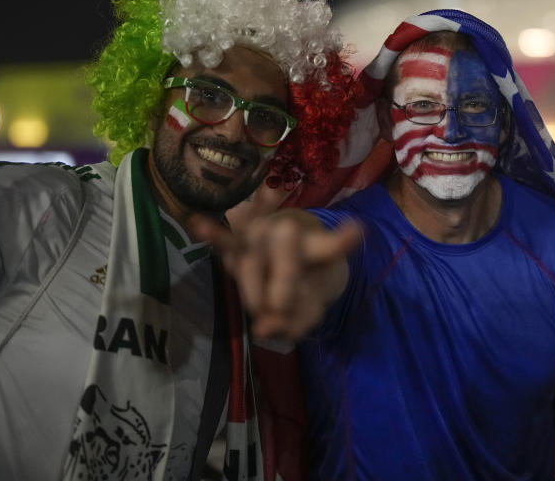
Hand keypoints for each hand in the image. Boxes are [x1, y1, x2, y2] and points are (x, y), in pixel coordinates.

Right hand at [191, 211, 360, 339]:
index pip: (330, 247)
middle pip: (286, 260)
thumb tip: (263, 329)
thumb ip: (296, 321)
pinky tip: (198, 224)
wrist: (284, 254)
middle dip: (284, 288)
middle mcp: (288, 232)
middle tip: (282, 307)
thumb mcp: (311, 306)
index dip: (343, 240)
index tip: (356, 230)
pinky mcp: (235, 243)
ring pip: (253, 264)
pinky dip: (214, 234)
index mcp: (315, 244)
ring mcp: (260, 233)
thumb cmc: (305, 281)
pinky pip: (224, 240)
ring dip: (254, 293)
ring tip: (260, 308)